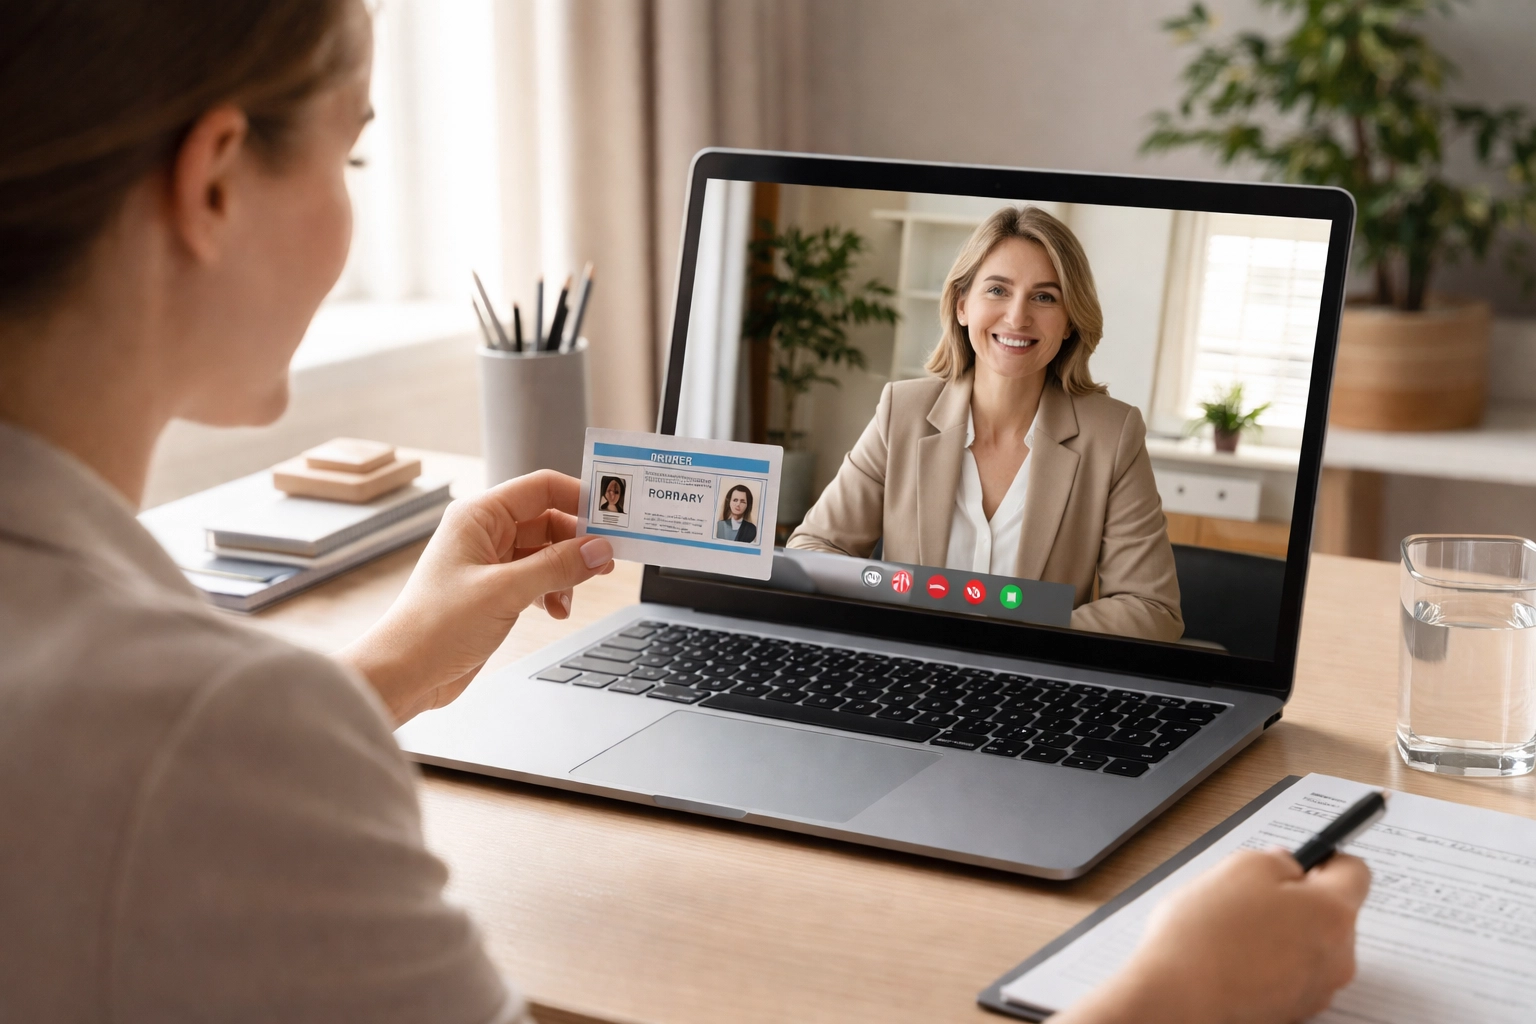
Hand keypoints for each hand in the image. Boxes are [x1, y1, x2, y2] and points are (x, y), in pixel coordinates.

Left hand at [337, 470, 614, 724]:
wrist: (405, 673)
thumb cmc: (435, 627)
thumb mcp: (505, 592)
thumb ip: (557, 567)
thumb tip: (599, 550)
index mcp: (479, 516)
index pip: (541, 488)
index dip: (579, 499)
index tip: (611, 518)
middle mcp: (484, 533)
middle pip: (549, 521)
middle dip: (578, 543)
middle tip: (605, 563)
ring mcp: (490, 563)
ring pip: (547, 553)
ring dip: (566, 572)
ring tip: (573, 595)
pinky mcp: (495, 591)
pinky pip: (538, 579)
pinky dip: (553, 592)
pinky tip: (556, 611)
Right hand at [1056, 847, 1370, 1023]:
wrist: (1180, 998)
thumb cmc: (1206, 938)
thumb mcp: (1239, 867)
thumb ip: (1276, 858)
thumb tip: (1286, 865)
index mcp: (1332, 914)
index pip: (1355, 871)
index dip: (1325, 858)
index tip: (1304, 859)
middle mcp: (1337, 957)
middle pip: (1331, 913)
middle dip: (1297, 900)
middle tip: (1251, 895)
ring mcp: (1316, 990)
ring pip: (1309, 945)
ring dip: (1281, 933)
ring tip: (1233, 930)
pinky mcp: (1292, 1011)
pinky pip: (1290, 975)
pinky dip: (1268, 964)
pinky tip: (1232, 958)